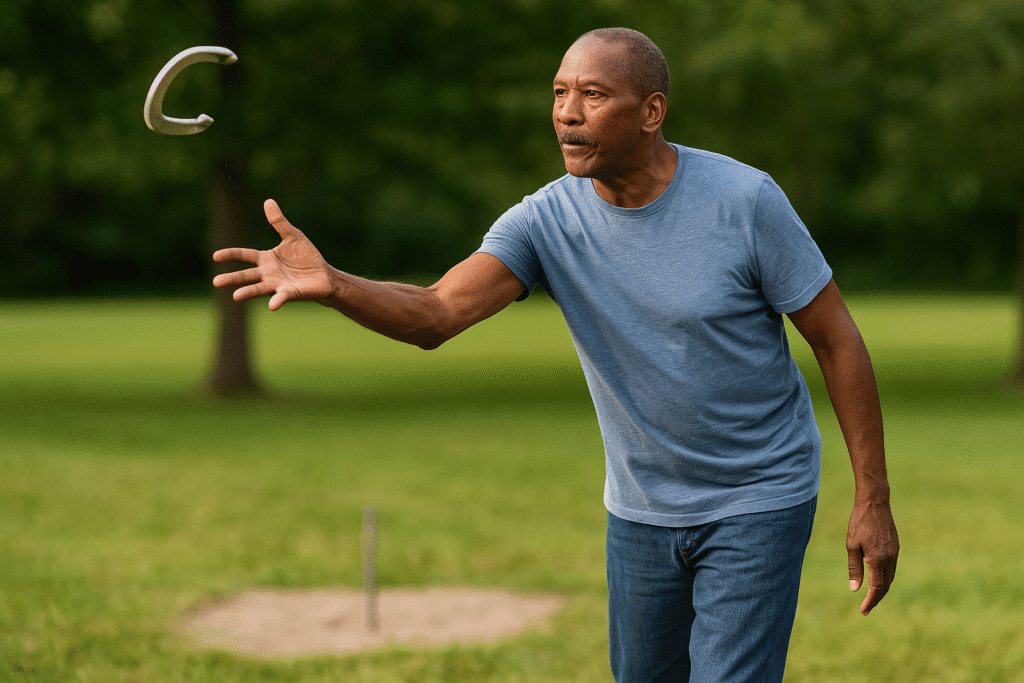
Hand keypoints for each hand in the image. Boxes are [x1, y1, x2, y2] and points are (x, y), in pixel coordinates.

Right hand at [213, 199, 333, 309]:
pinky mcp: (291, 293)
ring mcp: (278, 284)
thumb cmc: (307, 257)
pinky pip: (282, 297)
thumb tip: (268, 201)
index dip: (231, 255)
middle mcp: (268, 273)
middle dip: (233, 278)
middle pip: (247, 275)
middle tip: (216, 282)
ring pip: (259, 288)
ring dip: (248, 292)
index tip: (215, 256)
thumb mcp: (293, 236)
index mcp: (266, 259)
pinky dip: (277, 300)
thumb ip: (279, 222)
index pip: (245, 255)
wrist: (324, 275)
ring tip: (236, 296)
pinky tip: (271, 305)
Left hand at [847, 500, 898, 614]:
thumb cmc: (859, 522)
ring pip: (890, 578)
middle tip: (866, 608)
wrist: (875, 503)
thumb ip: (854, 568)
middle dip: (876, 599)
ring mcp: (895, 553)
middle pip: (885, 586)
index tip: (863, 611)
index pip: (876, 588)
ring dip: (881, 589)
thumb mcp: (851, 545)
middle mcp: (890, 558)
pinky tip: (877, 579)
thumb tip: (855, 589)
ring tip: (870, 597)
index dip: (870, 601)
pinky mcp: (896, 547)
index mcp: (878, 559)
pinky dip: (885, 578)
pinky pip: (892, 568)